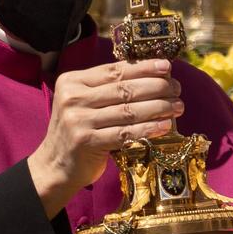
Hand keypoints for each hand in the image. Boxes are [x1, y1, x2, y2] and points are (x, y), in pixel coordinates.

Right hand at [28, 59, 181, 216]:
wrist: (55, 167)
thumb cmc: (78, 132)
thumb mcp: (84, 104)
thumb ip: (107, 90)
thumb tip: (152, 76)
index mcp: (72, 82)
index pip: (114, 70)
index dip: (143, 67)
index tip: (166, 66)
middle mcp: (73, 98)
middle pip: (124, 89)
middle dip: (156, 87)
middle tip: (177, 89)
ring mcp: (78, 120)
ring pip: (128, 110)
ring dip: (158, 107)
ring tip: (177, 107)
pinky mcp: (87, 142)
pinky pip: (125, 133)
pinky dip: (148, 128)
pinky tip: (165, 125)